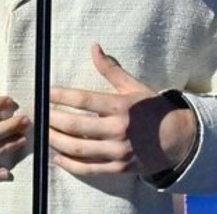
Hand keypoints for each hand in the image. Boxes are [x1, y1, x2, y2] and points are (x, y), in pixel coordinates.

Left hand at [48, 43, 195, 177]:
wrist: (179, 139)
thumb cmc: (153, 110)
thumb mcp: (134, 87)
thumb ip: (111, 69)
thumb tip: (94, 47)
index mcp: (121, 106)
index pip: (84, 100)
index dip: (61, 96)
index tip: (45, 92)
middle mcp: (119, 130)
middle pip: (76, 126)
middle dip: (52, 119)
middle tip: (37, 114)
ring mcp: (118, 151)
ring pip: (79, 149)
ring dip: (56, 141)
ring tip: (42, 132)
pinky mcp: (119, 168)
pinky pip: (89, 169)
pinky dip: (70, 164)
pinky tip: (56, 156)